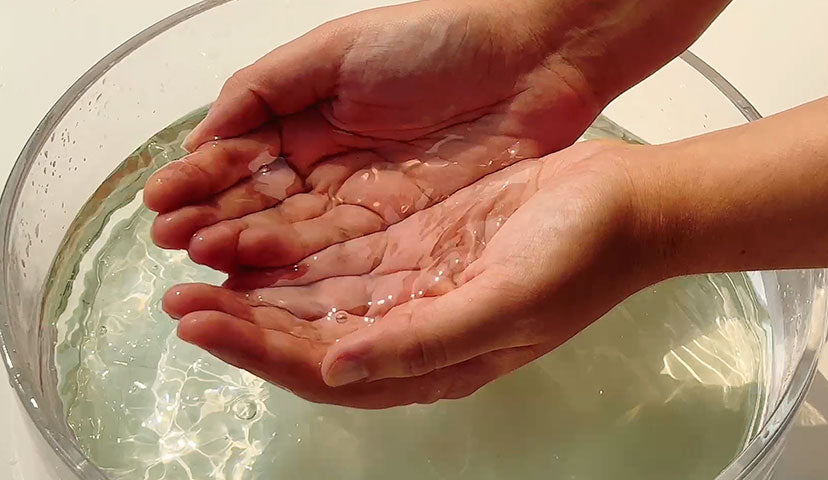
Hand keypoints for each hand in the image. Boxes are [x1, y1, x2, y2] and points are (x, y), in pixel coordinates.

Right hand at [143, 0, 602, 271]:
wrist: (532, 64)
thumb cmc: (438, 40)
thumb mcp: (338, 49)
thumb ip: (267, 87)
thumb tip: (204, 134)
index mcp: (305, 117)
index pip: (239, 159)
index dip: (200, 181)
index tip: (162, 203)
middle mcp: (327, 165)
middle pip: (259, 205)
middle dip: (213, 223)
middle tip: (172, 244)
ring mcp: (362, 200)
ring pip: (293, 235)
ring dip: (247, 251)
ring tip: (203, 263)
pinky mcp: (400, 230)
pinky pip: (343, 255)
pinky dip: (302, 269)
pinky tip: (263, 281)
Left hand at [162, 141, 662, 407]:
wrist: (623, 206)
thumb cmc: (582, 260)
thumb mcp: (506, 304)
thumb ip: (423, 342)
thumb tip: (338, 366)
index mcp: (435, 362)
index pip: (327, 369)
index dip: (260, 350)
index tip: (202, 323)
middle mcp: (415, 330)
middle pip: (311, 338)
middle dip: (244, 323)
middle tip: (178, 301)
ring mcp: (416, 286)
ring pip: (320, 298)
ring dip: (261, 288)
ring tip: (200, 271)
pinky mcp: (419, 245)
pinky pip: (344, 257)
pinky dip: (299, 254)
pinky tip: (260, 241)